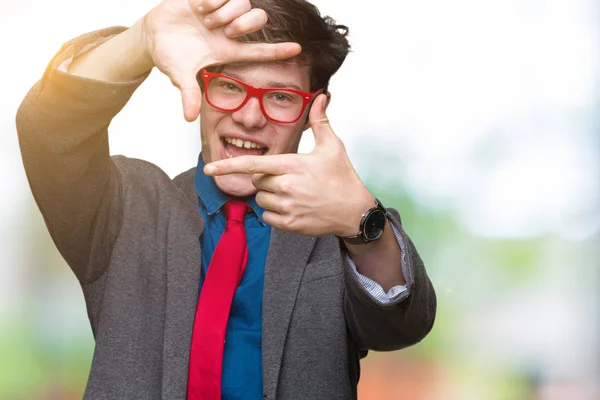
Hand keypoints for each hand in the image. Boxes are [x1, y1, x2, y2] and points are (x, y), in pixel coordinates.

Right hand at [135, 0, 300, 120]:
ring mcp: (223, 12)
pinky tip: (198, 7)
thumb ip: (188, 93)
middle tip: (223, 30)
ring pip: (244, 3)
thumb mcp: (179, 74)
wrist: (152, 33)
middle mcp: (231, 30)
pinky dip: (213, 0)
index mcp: (228, 50)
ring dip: (225, 11)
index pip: (260, 51)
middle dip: (244, 24)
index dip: (279, 51)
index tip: (298, 50)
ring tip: (205, 19)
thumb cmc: (170, 55)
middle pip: (258, 20)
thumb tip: (189, 118)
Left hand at [204, 94, 373, 236]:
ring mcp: (287, 207)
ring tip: (294, 194)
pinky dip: (275, 213)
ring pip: (261, 199)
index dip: (228, 166)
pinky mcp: (289, 224)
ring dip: (270, 196)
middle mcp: (286, 186)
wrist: (354, 211)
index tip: (208, 169)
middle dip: (267, 178)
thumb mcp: (332, 147)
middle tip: (290, 178)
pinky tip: (294, 207)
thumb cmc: (343, 177)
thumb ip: (319, 121)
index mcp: (292, 165)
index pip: (253, 165)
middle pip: (257, 181)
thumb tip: (321, 97)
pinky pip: (267, 216)